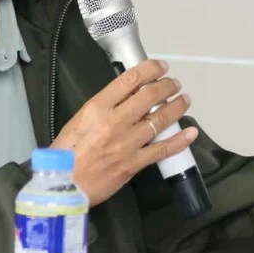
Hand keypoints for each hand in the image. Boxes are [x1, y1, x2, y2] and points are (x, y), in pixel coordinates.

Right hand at [50, 60, 196, 206]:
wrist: (63, 185)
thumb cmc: (65, 154)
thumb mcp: (78, 120)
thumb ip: (102, 107)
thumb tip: (125, 96)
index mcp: (97, 108)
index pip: (129, 80)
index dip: (150, 69)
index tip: (159, 67)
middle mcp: (114, 123)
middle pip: (149, 97)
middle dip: (167, 86)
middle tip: (173, 83)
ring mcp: (126, 144)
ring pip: (160, 120)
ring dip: (176, 107)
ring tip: (183, 100)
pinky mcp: (134, 163)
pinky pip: (162, 150)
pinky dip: (179, 140)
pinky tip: (190, 132)